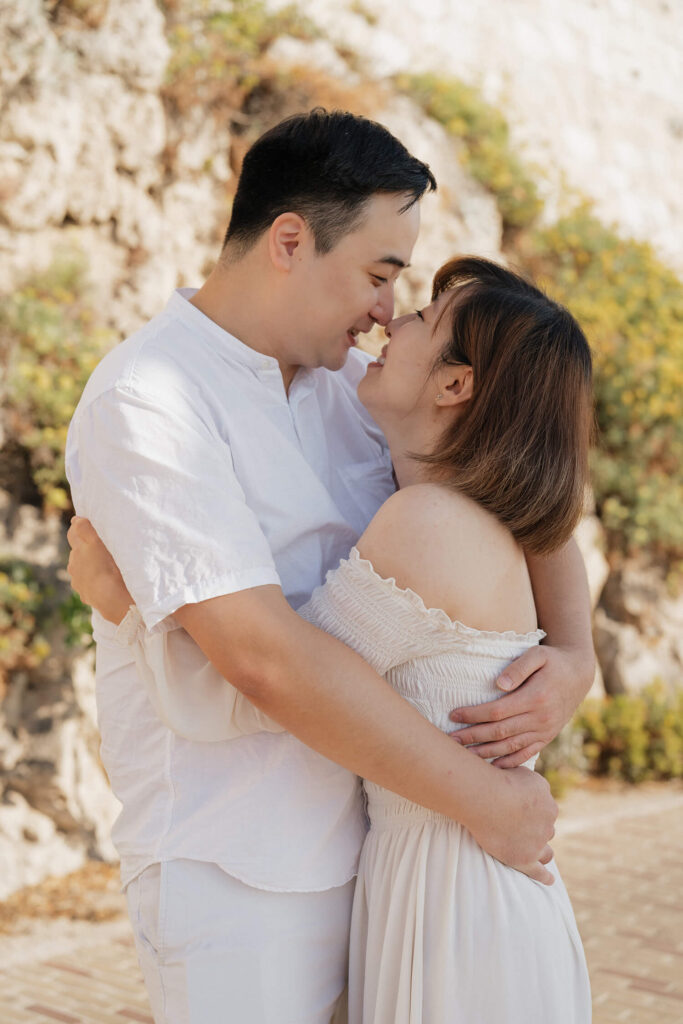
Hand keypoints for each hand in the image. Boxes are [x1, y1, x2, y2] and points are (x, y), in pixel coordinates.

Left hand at [66, 517, 131, 623]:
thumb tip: (75, 520)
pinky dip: (93, 582)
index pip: (73, 535)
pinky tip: (104, 583)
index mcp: (77, 551)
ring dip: (89, 567)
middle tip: (101, 550)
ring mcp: (78, 582)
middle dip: (85, 550)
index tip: (85, 525)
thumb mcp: (97, 543)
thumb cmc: (107, 567)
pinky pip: (88, 585)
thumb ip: (84, 529)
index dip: (79, 528)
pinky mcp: (85, 595)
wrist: (111, 598)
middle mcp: (73, 566)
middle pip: (77, 553)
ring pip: (82, 570)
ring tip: (104, 568)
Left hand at [449, 644, 594, 767]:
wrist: (579, 675)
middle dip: (472, 737)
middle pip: (499, 732)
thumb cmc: (553, 661)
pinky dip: (509, 762)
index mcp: (535, 697)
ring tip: (464, 756)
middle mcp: (540, 718)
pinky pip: (526, 754)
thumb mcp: (538, 654)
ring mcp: (544, 731)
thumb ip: (518, 668)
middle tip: (450, 741)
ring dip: (486, 753)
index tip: (453, 715)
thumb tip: (498, 684)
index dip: (473, 715)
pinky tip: (492, 767)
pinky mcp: (547, 737)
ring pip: (510, 746)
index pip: (497, 711)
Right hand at [469, 765, 556, 884]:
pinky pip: (538, 872)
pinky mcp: (524, 859)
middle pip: (546, 830)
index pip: (546, 810)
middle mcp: (548, 825)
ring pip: (546, 851)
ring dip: (543, 851)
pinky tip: (549, 880)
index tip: (522, 809)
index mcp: (549, 804)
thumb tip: (531, 788)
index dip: (535, 811)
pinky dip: (544, 877)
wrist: (488, 798)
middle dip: (538, 830)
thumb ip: (531, 782)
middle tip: (522, 828)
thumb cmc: (500, 780)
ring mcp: (537, 844)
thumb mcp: (523, 772)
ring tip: (538, 854)